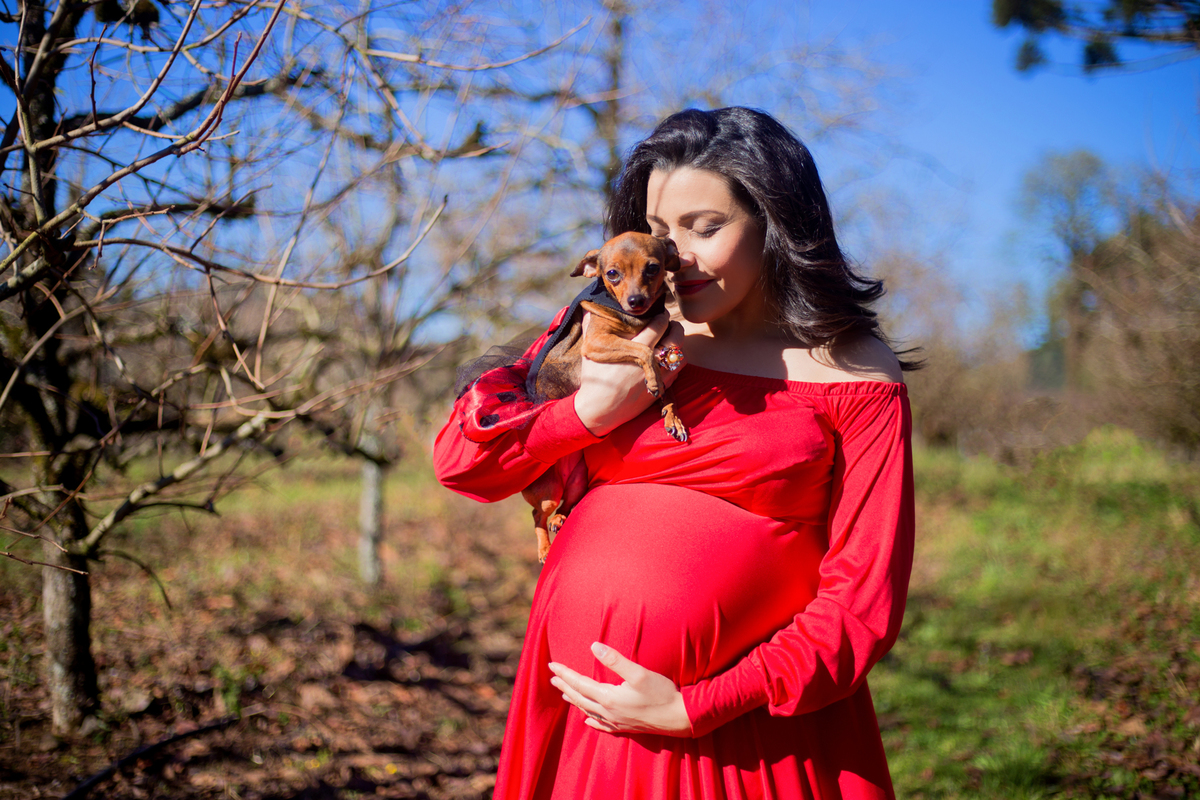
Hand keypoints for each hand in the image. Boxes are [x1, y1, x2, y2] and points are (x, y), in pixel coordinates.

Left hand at [548, 642, 690, 736]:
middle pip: (580, 698)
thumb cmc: (661, 693)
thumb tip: (593, 646)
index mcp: (609, 698)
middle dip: (565, 687)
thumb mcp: (639, 673)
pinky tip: (587, 720)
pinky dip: (591, 720)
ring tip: (565, 693)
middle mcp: (609, 712)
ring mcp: (616, 722)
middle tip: (552, 677)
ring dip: (575, 701)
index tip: (552, 665)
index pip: (580, 684)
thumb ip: (615, 660)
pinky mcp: (625, 728)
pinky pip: (601, 726)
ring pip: (588, 711)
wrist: (680, 717)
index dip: (565, 674)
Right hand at [573, 312, 685, 435]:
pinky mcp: (660, 389)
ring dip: (677, 346)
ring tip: (669, 342)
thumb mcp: (590, 353)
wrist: (600, 410)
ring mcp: (658, 377)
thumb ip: (591, 328)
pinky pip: (676, 372)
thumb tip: (588, 309)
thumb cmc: (594, 381)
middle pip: (676, 338)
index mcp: (635, 349)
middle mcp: (651, 363)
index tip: (659, 313)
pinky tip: (664, 361)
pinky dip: (673, 363)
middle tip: (669, 325)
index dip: (661, 316)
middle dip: (675, 328)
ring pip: (680, 355)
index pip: (658, 325)